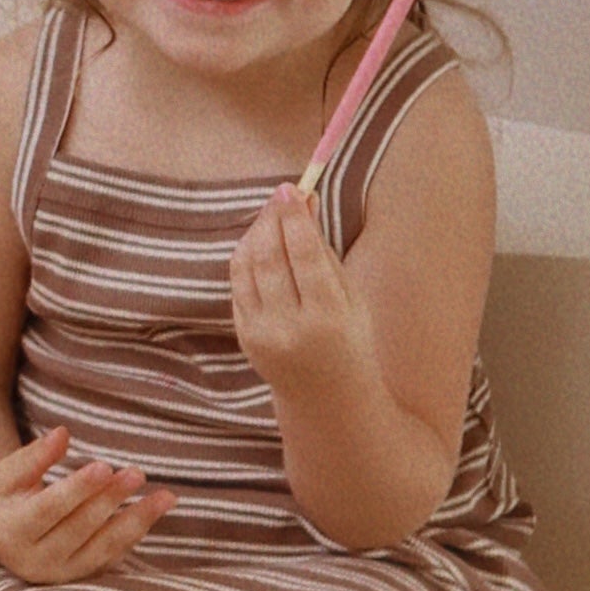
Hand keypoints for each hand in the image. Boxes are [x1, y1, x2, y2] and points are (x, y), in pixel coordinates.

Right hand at [0, 425, 169, 581]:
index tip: (103, 466)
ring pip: (103, 548)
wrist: (1, 540)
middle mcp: (36, 560)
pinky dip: (136, 534)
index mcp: (12, 531)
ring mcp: (61, 573)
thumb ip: (33, 456)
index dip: (77, 489)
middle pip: (79, 528)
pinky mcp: (82, 577)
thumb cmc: (5, 499)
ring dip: (136, 521)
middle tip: (137, 473)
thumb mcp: (6, 474)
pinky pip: (114, 556)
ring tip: (165, 497)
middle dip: (110, 500)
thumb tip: (62, 434)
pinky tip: (155, 510)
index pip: (48, 510)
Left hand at [229, 185, 370, 397]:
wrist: (327, 400)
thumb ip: (325, 252)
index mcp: (328, 318)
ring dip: (256, 233)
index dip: (294, 218)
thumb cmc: (349, 342)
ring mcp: (261, 335)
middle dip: (272, 219)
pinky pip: (238, 285)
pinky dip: (246, 257)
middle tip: (280, 195)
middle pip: (270, 258)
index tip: (291, 190)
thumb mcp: (351, 299)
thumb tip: (305, 202)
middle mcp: (289, 328)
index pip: (304, 256)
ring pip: (247, 268)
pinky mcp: (243, 337)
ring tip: (272, 215)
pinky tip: (260, 242)